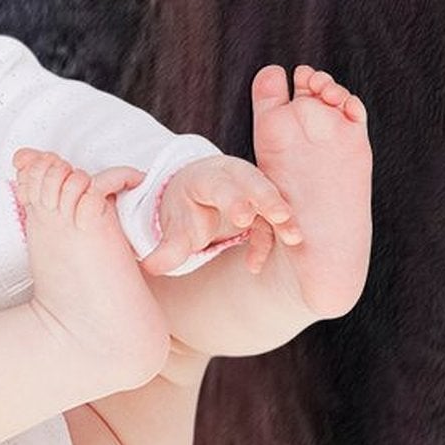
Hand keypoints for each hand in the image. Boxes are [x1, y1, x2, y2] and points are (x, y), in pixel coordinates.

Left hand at [140, 155, 300, 276]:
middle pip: (254, 183)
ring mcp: (252, 188)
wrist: (195, 194)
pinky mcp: (264, 205)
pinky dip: (269, 241)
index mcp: (206, 178)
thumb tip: (150, 267)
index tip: (243, 217)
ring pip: (271, 198)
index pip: (221, 185)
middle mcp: (233, 177)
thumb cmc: (185, 209)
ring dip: (283, 217)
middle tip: (281, 216)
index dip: (233, 199)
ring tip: (294, 238)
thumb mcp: (174, 226)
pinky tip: (253, 266)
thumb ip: (167, 248)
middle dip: (268, 199)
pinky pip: (271, 221)